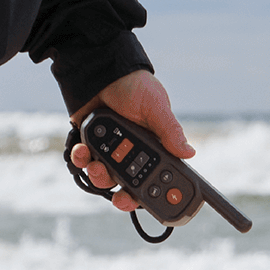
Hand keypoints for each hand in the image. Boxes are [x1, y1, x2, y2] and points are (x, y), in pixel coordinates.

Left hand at [69, 70, 192, 211]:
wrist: (97, 66)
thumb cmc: (132, 84)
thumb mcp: (155, 106)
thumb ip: (170, 131)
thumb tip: (189, 153)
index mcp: (154, 147)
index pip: (158, 177)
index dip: (157, 194)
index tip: (153, 203)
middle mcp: (132, 152)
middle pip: (130, 186)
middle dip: (125, 194)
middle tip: (121, 197)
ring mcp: (109, 150)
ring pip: (105, 177)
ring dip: (100, 177)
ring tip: (97, 166)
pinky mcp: (88, 143)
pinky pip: (83, 160)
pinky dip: (81, 159)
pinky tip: (82, 151)